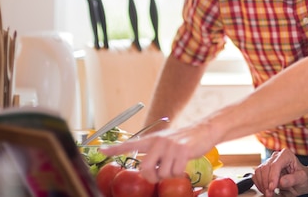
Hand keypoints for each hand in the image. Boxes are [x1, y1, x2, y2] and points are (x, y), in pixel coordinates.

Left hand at [100, 124, 214, 182]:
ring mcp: (171, 145)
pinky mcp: (183, 150)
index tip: (102, 150)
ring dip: (170, 175)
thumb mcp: (166, 142)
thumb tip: (145, 170)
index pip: (131, 144)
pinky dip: (180, 173)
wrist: (205, 130)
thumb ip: (154, 152)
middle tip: (159, 175)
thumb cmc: (184, 140)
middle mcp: (159, 141)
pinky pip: (175, 172)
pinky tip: (184, 164)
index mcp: (152, 139)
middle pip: (145, 169)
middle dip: (152, 178)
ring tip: (176, 165)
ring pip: (162, 173)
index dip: (116, 148)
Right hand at [253, 149, 307, 196]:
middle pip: (265, 168)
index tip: (272, 188)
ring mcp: (269, 163)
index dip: (272, 177)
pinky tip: (266, 190)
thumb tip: (281, 181)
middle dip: (266, 183)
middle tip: (270, 194)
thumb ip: (293, 179)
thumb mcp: (303, 179)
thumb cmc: (305, 177)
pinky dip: (259, 185)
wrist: (302, 181)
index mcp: (286, 155)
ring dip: (262, 185)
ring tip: (270, 193)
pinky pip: (256, 176)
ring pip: (258, 172)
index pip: (275, 165)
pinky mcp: (264, 170)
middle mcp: (276, 157)